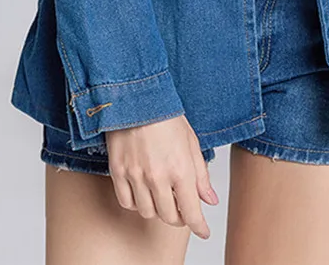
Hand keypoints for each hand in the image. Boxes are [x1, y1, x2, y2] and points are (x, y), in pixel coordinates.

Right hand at [106, 114, 218, 238]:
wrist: (137, 96)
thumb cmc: (165, 115)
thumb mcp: (191, 142)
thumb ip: (201, 175)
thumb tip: (210, 199)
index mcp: (180, 169)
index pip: (192, 212)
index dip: (199, 227)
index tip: (203, 231)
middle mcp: (158, 177)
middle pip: (169, 217)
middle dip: (179, 217)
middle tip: (181, 208)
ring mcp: (136, 175)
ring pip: (147, 213)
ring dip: (157, 210)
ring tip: (161, 197)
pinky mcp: (118, 171)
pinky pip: (127, 202)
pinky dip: (136, 203)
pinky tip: (142, 192)